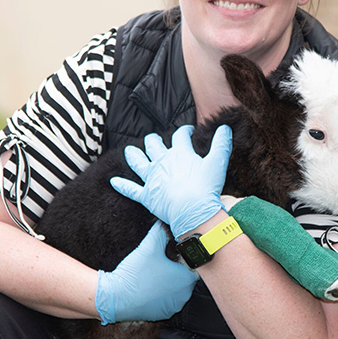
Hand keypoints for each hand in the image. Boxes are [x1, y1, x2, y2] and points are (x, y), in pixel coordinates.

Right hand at [95, 221, 196, 323]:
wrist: (116, 296)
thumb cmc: (136, 273)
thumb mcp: (149, 246)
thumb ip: (160, 232)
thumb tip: (164, 223)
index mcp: (186, 279)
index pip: (194, 265)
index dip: (186, 258)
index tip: (177, 254)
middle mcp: (184, 295)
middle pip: (187, 278)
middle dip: (179, 270)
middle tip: (167, 262)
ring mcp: (174, 307)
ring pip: (178, 291)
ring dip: (171, 283)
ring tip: (157, 274)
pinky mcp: (163, 314)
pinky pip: (168, 301)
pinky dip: (162, 295)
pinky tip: (152, 286)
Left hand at [111, 124, 232, 238]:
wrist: (193, 210)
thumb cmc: (206, 187)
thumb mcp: (218, 162)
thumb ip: (221, 144)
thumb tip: (225, 127)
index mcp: (180, 153)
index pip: (180, 136)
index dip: (184, 131)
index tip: (188, 131)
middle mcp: (163, 162)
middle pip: (154, 145)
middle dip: (153, 140)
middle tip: (153, 139)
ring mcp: (152, 178)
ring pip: (139, 163)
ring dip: (134, 156)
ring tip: (129, 151)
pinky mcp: (147, 196)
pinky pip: (131, 189)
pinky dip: (122, 185)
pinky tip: (113, 181)